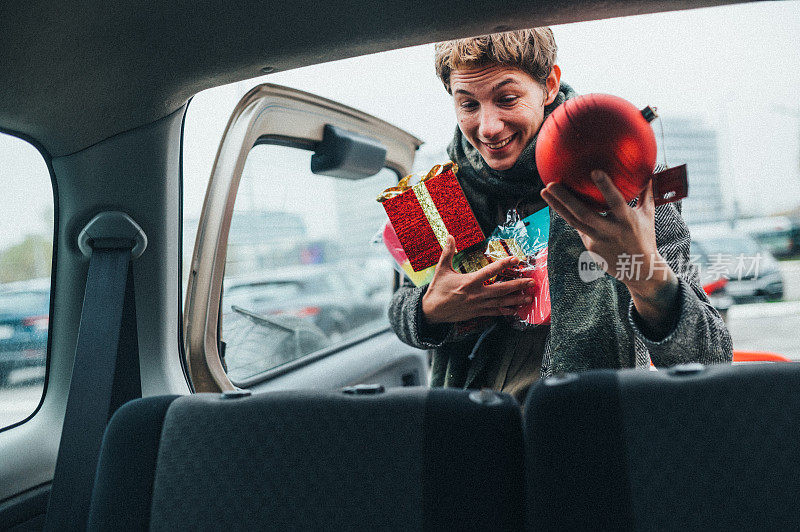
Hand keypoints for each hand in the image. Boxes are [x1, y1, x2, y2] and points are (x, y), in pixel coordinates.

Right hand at [421, 235, 534, 323]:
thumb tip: (450, 236)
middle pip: (501, 289)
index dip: (503, 264)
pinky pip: (494, 312)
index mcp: (469, 282)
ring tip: (528, 297)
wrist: (431, 311)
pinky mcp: (477, 313)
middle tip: (531, 282)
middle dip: (518, 285)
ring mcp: (478, 305)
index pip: (490, 271)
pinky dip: (505, 311)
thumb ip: (448, 252)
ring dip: (516, 300)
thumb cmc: (437, 290)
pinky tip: (514, 310)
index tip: (515, 260)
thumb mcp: (441, 269)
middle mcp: (476, 294)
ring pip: (501, 302)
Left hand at [541, 170, 679, 336]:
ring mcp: (597, 241)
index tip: (594, 171)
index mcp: (626, 220)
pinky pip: (578, 228)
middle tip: (550, 184)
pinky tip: (556, 203)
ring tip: (544, 192)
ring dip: (556, 206)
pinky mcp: (590, 248)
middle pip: (583, 214)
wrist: (638, 270)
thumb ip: (646, 194)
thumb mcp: (648, 215)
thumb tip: (651, 172)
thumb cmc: (644, 237)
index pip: (615, 201)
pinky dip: (568, 215)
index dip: (605, 187)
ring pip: (573, 222)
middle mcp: (609, 231)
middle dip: (565, 199)